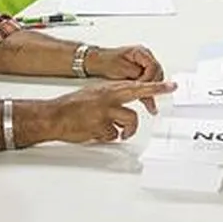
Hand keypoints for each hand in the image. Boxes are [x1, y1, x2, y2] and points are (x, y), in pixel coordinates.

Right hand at [49, 80, 176, 142]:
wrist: (53, 116)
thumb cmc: (71, 106)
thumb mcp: (93, 93)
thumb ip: (111, 96)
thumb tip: (126, 101)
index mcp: (107, 89)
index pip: (135, 85)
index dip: (154, 85)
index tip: (170, 85)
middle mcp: (108, 98)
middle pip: (138, 93)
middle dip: (155, 91)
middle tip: (169, 89)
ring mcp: (105, 112)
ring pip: (129, 121)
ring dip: (127, 130)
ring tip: (119, 132)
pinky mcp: (100, 127)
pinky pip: (114, 135)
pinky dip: (108, 137)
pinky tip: (98, 133)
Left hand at [87, 45, 164, 112]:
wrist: (94, 62)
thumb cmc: (105, 62)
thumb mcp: (121, 70)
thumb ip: (136, 77)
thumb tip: (145, 85)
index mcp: (140, 52)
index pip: (153, 67)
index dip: (149, 79)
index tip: (142, 89)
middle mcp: (144, 56)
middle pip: (157, 73)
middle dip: (153, 87)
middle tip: (149, 101)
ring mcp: (142, 63)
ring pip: (154, 78)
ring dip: (151, 90)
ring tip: (149, 105)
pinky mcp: (139, 71)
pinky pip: (147, 81)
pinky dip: (146, 91)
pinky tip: (147, 102)